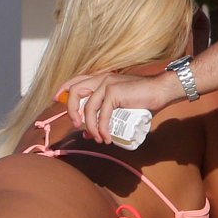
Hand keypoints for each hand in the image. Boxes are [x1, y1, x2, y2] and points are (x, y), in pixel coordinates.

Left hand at [56, 70, 181, 144]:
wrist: (161, 91)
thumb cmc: (144, 99)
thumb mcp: (120, 106)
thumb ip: (105, 115)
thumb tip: (89, 133)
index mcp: (102, 78)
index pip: (76, 81)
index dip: (63, 89)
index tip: (57, 100)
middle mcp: (102, 79)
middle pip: (75, 92)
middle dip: (72, 111)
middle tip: (77, 126)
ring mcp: (107, 84)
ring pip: (88, 108)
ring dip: (90, 127)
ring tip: (97, 138)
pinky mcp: (114, 93)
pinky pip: (102, 115)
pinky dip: (102, 129)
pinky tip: (106, 138)